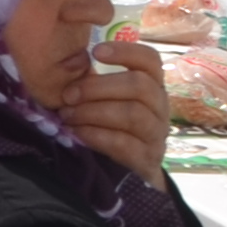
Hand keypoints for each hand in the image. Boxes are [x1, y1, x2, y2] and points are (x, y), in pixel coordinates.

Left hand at [62, 32, 171, 178]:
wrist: (128, 174)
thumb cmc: (110, 126)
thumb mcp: (104, 100)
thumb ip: (92, 81)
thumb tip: (66, 61)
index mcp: (151, 86)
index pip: (151, 60)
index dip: (127, 51)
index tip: (96, 52)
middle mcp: (160, 108)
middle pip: (140, 86)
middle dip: (97, 87)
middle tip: (67, 95)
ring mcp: (156, 135)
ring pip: (133, 115)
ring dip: (93, 112)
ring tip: (67, 115)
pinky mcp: (147, 160)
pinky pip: (125, 144)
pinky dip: (97, 135)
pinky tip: (77, 132)